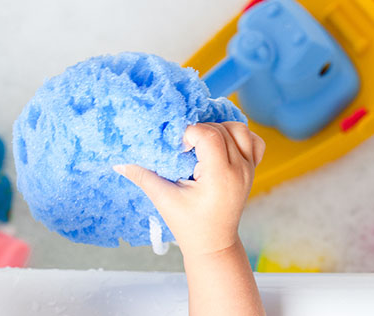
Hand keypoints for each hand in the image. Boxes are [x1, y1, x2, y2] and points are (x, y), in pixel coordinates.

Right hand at [115, 122, 265, 256]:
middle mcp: (239, 169)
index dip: (190, 134)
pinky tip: (222, 145)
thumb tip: (119, 163)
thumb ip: (143, 177)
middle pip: (223, 129)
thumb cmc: (189, 225)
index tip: (178, 149)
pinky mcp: (252, 169)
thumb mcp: (164, 200)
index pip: (209, 135)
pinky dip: (239, 137)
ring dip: (220, 129)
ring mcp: (249, 169)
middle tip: (187, 148)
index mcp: (219, 176)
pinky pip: (254, 142)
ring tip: (202, 144)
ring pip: (241, 130)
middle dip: (201, 131)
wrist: (213, 244)